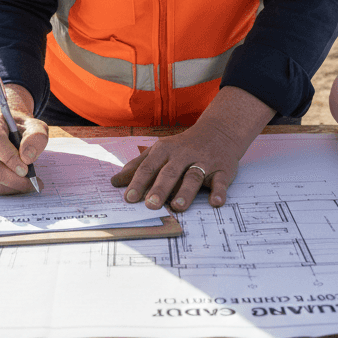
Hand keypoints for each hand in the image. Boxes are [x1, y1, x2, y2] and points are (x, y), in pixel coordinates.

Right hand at [0, 85, 47, 194]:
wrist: (5, 129)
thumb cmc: (19, 128)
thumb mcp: (33, 125)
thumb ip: (35, 137)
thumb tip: (27, 158)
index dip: (9, 159)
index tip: (25, 170)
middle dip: (16, 181)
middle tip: (33, 184)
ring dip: (12, 188)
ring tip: (27, 184)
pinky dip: (4, 190)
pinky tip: (15, 182)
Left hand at [110, 86, 274, 211]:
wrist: (219, 131)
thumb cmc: (183, 146)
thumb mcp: (159, 151)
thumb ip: (138, 166)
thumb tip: (115, 182)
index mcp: (165, 150)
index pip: (149, 167)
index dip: (138, 182)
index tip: (128, 198)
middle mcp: (183, 155)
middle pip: (170, 172)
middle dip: (160, 188)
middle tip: (150, 205)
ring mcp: (203, 162)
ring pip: (194, 176)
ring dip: (186, 191)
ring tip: (178, 206)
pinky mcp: (222, 170)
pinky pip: (221, 181)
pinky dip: (219, 192)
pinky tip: (216, 202)